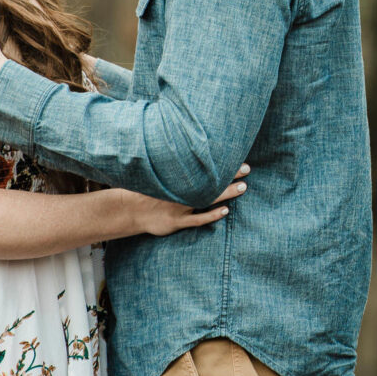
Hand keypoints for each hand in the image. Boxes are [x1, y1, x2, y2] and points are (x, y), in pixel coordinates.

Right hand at [123, 164, 250, 235]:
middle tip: (247, 168)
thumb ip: (173, 168)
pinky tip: (225, 211)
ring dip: (226, 192)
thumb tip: (187, 154)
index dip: (220, 162)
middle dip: (229, 174)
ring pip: (207, 198)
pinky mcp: (176, 221)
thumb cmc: (146, 193)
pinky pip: (197, 219)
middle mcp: (180, 191)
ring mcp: (179, 206)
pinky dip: (212, 215)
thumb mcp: (158, 176)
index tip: (235, 153)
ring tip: (243, 186)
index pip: (201, 167)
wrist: (129, 211)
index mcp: (177, 178)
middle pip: (209, 180)